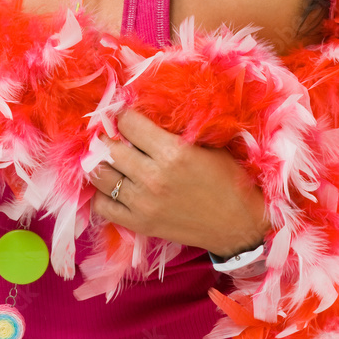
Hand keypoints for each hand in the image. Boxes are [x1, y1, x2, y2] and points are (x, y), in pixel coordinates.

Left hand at [88, 108, 270, 257]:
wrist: (238, 225)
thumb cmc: (226, 180)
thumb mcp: (205, 145)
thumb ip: (173, 130)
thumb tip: (143, 112)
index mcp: (172, 152)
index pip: (128, 122)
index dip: (125, 116)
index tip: (127, 117)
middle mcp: (153, 177)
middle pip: (109, 147)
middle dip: (109, 137)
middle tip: (114, 136)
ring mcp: (143, 203)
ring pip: (100, 175)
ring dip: (101, 163)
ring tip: (110, 159)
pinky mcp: (140, 225)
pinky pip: (102, 206)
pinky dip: (102, 194)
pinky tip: (114, 186)